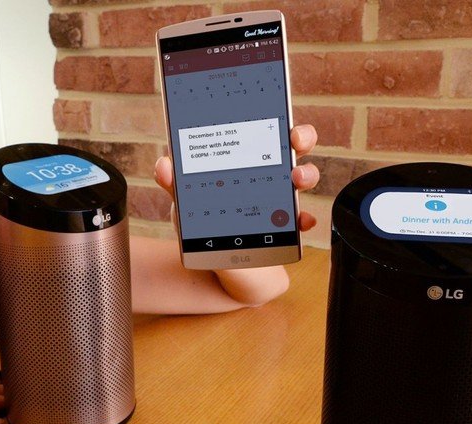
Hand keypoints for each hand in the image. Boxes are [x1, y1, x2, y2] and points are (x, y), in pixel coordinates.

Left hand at [154, 124, 319, 231]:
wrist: (216, 258)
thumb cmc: (205, 220)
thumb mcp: (187, 200)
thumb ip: (175, 182)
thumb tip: (164, 166)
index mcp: (246, 156)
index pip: (267, 128)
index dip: (278, 117)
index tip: (281, 119)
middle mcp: (269, 172)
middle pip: (295, 146)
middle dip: (302, 137)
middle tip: (294, 141)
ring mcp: (281, 197)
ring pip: (305, 176)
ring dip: (306, 174)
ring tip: (295, 180)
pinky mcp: (287, 225)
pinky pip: (302, 218)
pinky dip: (304, 219)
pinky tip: (300, 221)